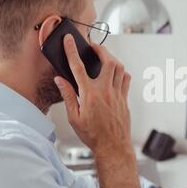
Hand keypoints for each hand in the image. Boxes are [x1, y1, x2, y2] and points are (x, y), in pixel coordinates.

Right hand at [54, 34, 132, 156]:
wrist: (113, 147)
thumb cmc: (93, 135)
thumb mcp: (74, 117)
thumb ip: (68, 96)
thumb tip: (60, 80)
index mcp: (89, 95)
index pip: (78, 67)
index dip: (72, 51)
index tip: (69, 40)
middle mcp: (105, 91)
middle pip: (108, 61)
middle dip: (100, 49)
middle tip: (93, 46)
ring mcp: (117, 94)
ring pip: (119, 68)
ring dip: (112, 58)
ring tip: (104, 57)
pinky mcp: (125, 99)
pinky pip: (126, 79)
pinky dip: (121, 72)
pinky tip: (116, 73)